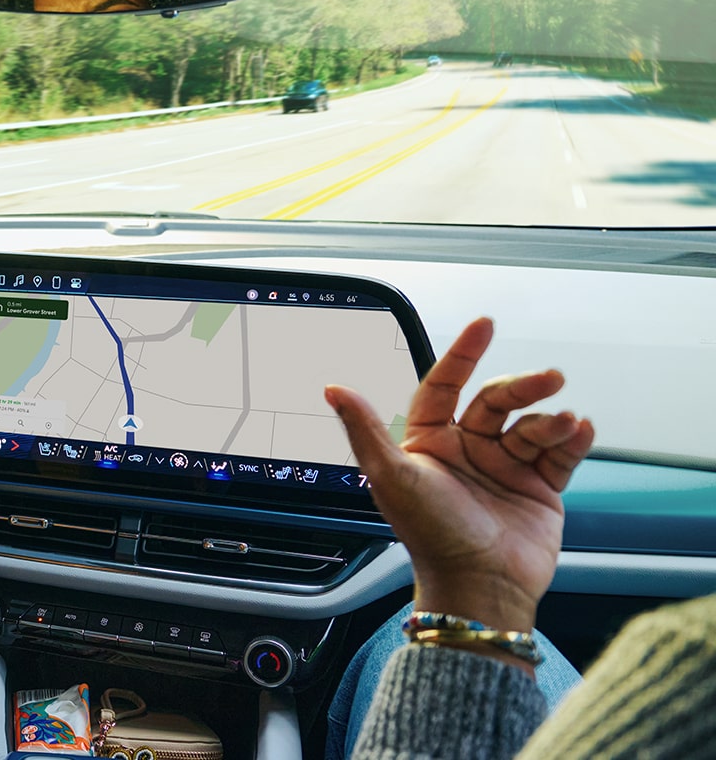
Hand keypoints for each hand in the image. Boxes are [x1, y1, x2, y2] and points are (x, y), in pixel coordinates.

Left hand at [326, 317, 593, 633]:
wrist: (480, 588)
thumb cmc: (430, 536)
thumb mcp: (392, 477)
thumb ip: (364, 430)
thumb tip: (332, 388)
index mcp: (428, 443)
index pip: (444, 385)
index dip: (463, 354)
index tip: (484, 325)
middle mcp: (466, 450)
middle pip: (496, 401)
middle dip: (523, 386)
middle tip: (549, 379)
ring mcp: (503, 468)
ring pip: (531, 425)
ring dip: (550, 418)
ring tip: (564, 421)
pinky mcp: (538, 488)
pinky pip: (559, 454)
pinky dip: (573, 439)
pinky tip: (581, 429)